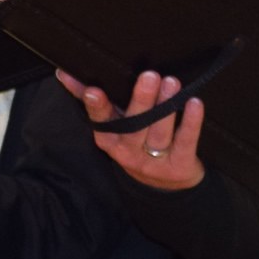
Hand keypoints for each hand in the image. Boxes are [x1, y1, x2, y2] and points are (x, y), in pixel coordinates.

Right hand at [59, 69, 205, 188]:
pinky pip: (185, 141)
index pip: (101, 121)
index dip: (97, 107)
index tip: (94, 89)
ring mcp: (153, 160)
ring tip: (172, 83)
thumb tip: (64, 73)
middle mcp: (128, 151)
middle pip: (134, 125)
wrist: (164, 185)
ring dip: (166, 106)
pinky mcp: (178, 165)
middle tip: (150, 75)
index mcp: (109, 139)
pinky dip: (191, 122)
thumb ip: (93, 101)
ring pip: (159, 132)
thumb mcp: (113, 125)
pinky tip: (194, 103)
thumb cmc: (136, 143)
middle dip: (142, 99)